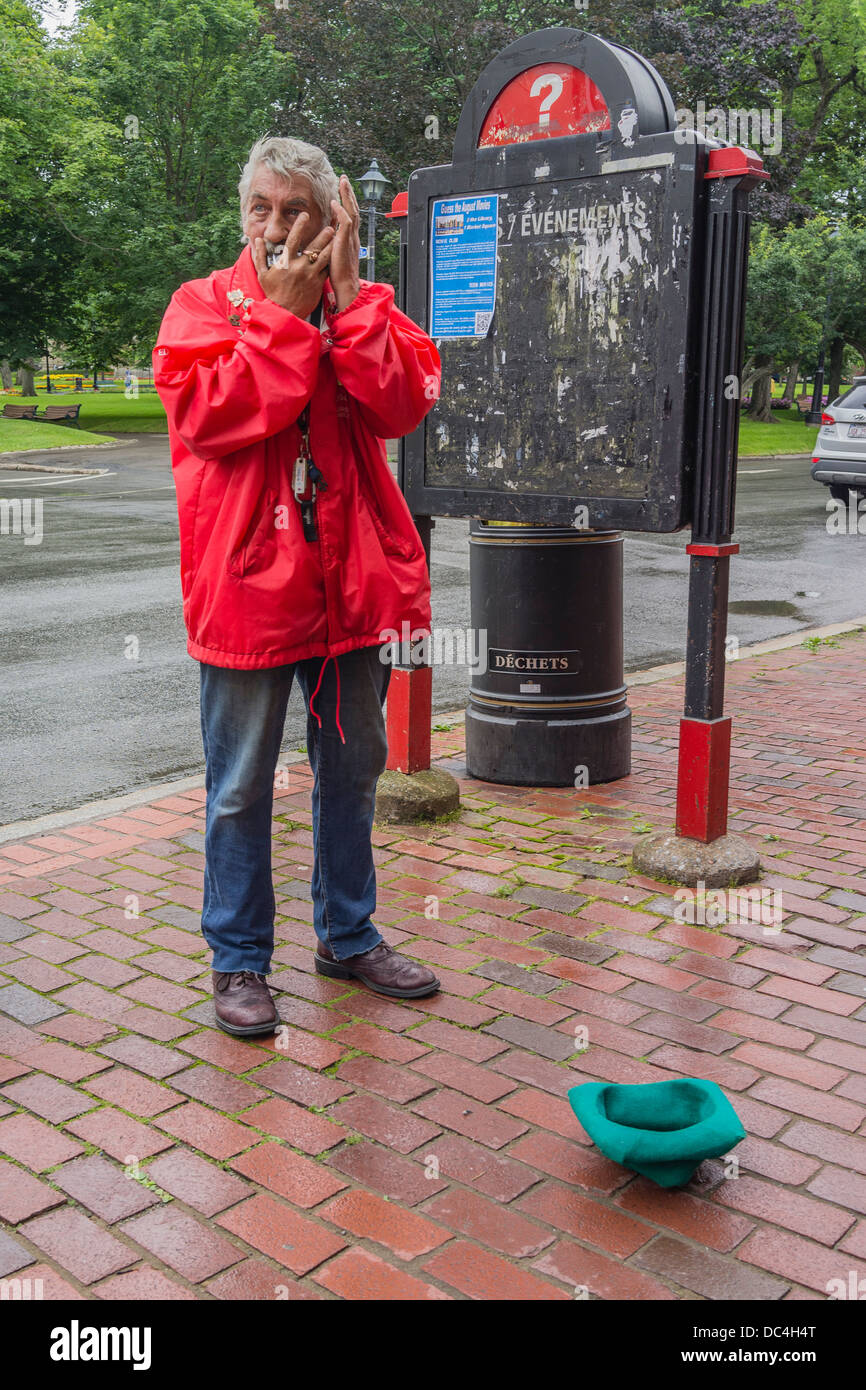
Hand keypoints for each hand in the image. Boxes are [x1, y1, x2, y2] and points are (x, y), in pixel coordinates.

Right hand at [253, 216, 334, 318]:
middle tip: (330, 226)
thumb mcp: (262, 275)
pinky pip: (327, 270)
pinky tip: (336, 254)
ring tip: (337, 237)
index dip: (300, 225)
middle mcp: (300, 267)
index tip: (305, 215)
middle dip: (324, 235)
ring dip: (331, 246)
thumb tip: (258, 240)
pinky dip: (331, 261)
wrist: (284, 314)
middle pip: (315, 246)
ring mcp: (311, 276)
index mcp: (286, 262)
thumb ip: (260, 256)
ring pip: (324, 257)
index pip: (294, 239)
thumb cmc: (272, 294)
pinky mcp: (318, 285)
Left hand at [329, 174, 361, 310]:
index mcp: (350, 239)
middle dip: (349, 194)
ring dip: (347, 196)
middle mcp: (352, 236)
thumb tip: (323, 238)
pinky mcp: (345, 243)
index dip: (347, 202)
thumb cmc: (337, 276)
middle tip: (344, 179)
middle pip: (353, 209)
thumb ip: (330, 244)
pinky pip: (345, 223)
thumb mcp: (333, 255)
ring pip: (352, 212)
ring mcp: (350, 239)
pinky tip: (335, 202)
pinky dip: (340, 211)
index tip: (341, 190)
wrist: (345, 287)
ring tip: (342, 183)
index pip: (350, 216)